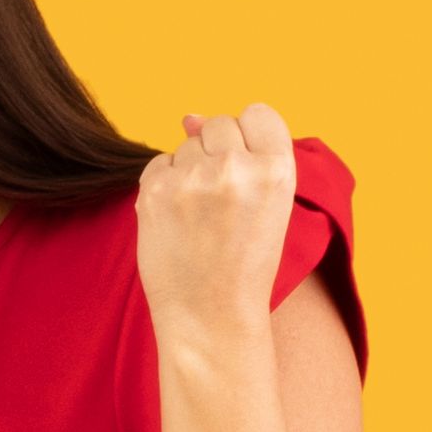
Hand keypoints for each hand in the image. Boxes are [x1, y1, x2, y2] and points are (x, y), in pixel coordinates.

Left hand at [135, 105, 302, 358]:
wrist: (211, 318)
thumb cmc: (244, 264)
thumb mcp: (268, 207)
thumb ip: (243, 155)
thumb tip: (188, 116)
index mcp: (277, 170)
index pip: (259, 113)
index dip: (249, 137)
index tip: (245, 167)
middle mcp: (235, 168)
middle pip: (219, 124)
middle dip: (216, 152)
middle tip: (220, 201)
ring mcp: (192, 179)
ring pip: (186, 144)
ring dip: (189, 169)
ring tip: (199, 216)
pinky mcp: (155, 192)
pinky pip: (158, 164)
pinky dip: (164, 185)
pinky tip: (176, 219)